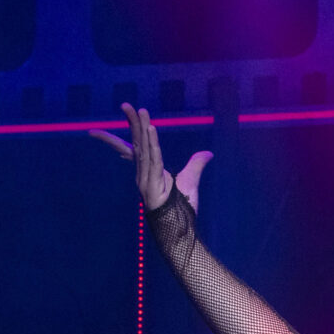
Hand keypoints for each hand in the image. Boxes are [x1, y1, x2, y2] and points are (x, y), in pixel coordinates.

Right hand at [91, 103, 212, 213]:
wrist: (179, 230)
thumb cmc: (181, 209)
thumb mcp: (191, 180)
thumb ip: (196, 165)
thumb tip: (208, 153)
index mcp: (149, 170)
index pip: (137, 145)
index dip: (133, 128)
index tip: (128, 112)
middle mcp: (144, 173)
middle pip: (137, 142)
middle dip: (132, 123)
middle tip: (126, 104)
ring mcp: (146, 180)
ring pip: (144, 149)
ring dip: (142, 128)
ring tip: (141, 111)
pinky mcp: (152, 186)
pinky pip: (154, 161)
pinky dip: (152, 145)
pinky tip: (151, 130)